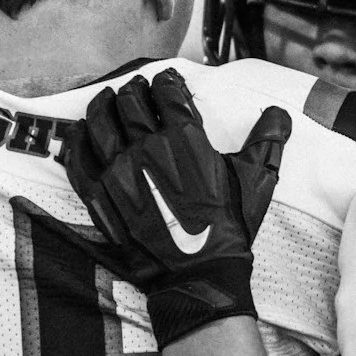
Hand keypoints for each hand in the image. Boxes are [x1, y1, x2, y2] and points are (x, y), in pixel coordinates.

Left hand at [65, 69, 290, 345]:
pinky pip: (77, 159)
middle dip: (134, 89)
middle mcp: (146, 148)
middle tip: (137, 89)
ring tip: (105, 99)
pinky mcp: (99, 196)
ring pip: (98, 122)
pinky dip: (75, 142)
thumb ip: (267, 141)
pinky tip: (77, 134)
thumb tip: (280, 115)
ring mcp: (117, 171)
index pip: (167, 93)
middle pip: (129, 102)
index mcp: (184, 139)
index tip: (167, 81)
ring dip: (101, 104)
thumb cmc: (229, 228)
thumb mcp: (257, 181)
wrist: (198, 274)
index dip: (166, 81)